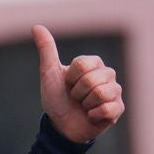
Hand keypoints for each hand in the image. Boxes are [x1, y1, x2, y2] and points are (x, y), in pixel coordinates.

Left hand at [34, 24, 123, 142]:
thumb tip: (36, 27)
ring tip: (83, 106)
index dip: (70, 79)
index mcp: (94, 64)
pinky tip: (91, 116)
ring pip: (101, 94)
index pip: (83, 65)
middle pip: (91, 80)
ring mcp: (115, 92)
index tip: (68, 85)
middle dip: (77, 93)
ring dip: (85, 104)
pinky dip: (93, 116)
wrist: (61, 127)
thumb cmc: (57, 99)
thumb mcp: (49, 74)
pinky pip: (107, 109)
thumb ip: (47, 50)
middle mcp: (108, 75)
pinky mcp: (117, 109)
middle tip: (75, 98)